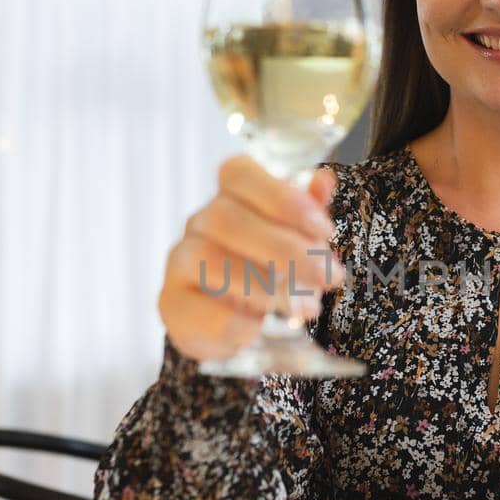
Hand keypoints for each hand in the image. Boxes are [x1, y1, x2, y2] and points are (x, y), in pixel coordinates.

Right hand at [160, 156, 346, 361]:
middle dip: (285, 249)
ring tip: (302, 306)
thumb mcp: (295, 239)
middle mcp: (199, 222)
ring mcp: (180, 262)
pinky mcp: (172, 303)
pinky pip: (199, 308)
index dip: (282, 197)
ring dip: (265, 286)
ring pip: (210, 260)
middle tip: (327, 277)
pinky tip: (260, 326)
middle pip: (226, 217)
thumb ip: (308, 211)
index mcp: (229, 196)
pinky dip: (238, 320)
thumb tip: (324, 181)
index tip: (324, 230)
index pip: (238, 173)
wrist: (224, 321)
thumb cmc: (264, 268)